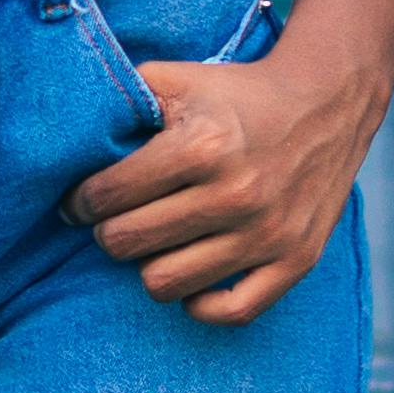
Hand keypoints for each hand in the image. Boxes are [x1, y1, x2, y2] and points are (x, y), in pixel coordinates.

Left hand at [64, 42, 379, 323]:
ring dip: (149, 264)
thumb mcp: (178, 79)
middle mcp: (236, 194)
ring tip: (156, 241)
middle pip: (126, 243)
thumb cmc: (236, 94)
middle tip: (117, 218)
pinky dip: (200, 303)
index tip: (81, 201)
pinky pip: (230, 313)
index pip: (106, 196)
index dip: (80, 202)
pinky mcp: (296, 260)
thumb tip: (66, 136)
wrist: (327, 101)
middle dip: (109, 231)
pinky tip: (191, 275)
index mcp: (201, 146)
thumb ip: (122, 99)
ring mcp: (268, 232)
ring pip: (164, 284)